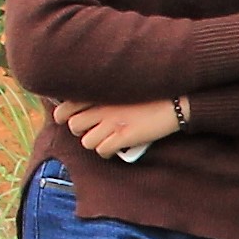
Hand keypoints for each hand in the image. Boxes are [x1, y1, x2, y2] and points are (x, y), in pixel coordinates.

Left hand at [54, 95, 184, 157]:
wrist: (175, 102)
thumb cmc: (151, 93)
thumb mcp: (123, 87)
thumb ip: (104, 93)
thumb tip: (88, 106)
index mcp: (101, 91)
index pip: (67, 105)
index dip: (62, 115)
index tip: (67, 118)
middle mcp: (103, 106)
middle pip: (73, 125)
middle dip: (80, 130)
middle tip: (92, 129)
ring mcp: (112, 122)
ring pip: (86, 141)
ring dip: (94, 142)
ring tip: (105, 139)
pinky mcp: (124, 137)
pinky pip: (102, 151)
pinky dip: (107, 152)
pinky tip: (115, 148)